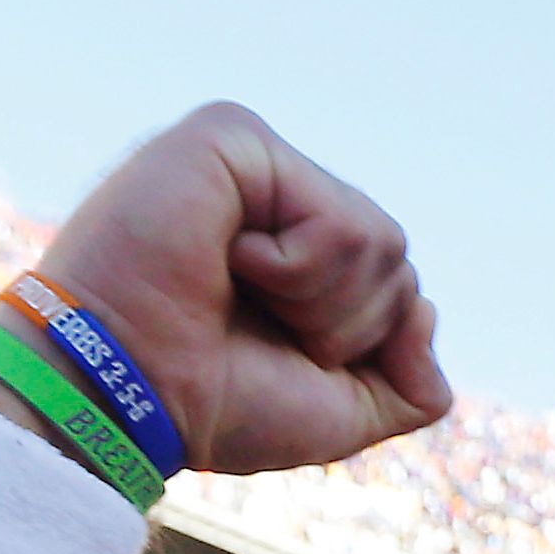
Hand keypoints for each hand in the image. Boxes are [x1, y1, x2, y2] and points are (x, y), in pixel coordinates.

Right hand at [0, 103, 451, 476]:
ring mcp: (255, 163)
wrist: (126, 396)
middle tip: (251, 325)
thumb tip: (428, 313)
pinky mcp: (234, 138)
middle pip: (395, 260)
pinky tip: (230, 261)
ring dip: (320, 302)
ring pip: (381, 241)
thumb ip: (408, 382)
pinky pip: (342, 218)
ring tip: (236, 291)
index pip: (396, 286)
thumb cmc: (211, 402)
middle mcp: (276, 199)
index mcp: (294, 250)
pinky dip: (299, 269)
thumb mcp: (338, 414)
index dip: (359, 344)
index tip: (271, 355)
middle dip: (345, 326)